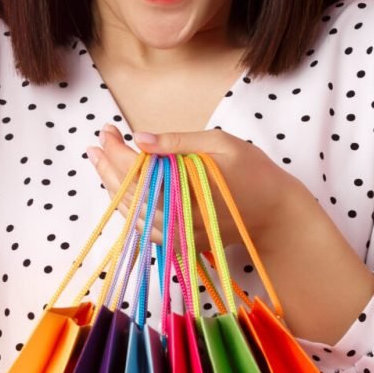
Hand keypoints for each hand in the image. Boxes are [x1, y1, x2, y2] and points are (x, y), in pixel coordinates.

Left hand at [84, 124, 308, 269]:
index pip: (137, 169)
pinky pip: (145, 228)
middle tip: (96, 144)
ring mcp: (178, 233)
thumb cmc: (254, 174)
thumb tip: (140, 139)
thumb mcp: (221, 144)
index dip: (117, 149)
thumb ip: (178, 142)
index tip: (107, 130)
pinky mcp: (182, 242)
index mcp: (185, 186)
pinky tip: (121, 191)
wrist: (276, 215)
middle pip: (129, 193)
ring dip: (113, 187)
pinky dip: (129, 208)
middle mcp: (177, 215)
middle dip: (108, 166)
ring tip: (101, 162)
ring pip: (133, 213)